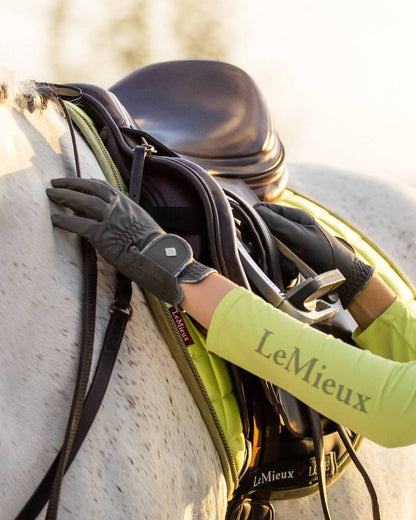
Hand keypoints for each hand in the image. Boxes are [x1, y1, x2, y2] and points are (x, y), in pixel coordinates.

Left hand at [46, 177, 215, 304]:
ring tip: (50, 195)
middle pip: (88, 189)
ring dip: (63, 196)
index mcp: (127, 203)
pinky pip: (77, 224)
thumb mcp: (143, 225)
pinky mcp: (101, 234)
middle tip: (55, 184)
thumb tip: (123, 224)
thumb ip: (129, 219)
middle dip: (70, 184)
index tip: (77, 182)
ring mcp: (109, 218)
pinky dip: (64, 221)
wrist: (160, 256)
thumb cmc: (155, 246)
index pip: (103, 186)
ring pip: (81, 201)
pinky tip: (54, 219)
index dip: (86, 182)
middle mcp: (117, 206)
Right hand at [254, 202, 373, 307]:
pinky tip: (287, 271)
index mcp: (292, 215)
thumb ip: (279, 224)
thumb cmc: (326, 253)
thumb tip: (254, 213)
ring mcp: (288, 242)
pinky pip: (273, 258)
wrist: (343, 277)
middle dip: (260, 240)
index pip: (262, 210)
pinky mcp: (288, 257)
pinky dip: (277, 264)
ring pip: (265, 245)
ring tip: (282, 264)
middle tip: (260, 252)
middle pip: (261, 227)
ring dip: (269, 255)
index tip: (250, 236)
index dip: (252, 220)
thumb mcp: (302, 237)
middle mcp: (288, 226)